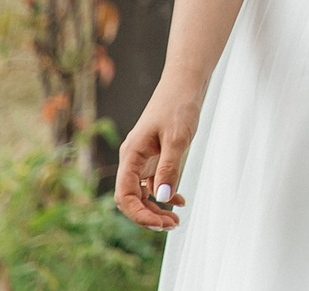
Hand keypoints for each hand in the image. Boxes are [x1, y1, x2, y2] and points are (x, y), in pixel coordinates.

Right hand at [114, 78, 200, 229]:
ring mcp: (142, 158)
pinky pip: (153, 182)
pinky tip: (179, 201)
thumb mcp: (177, 138)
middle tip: (172, 225)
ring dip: (156, 208)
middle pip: (131, 198)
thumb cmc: (179, 106)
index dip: (138, 214)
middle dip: (148, 215)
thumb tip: (161, 198)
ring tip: (176, 220)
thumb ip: (169, 167)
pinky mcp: (154, 156)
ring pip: (142, 193)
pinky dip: (164, 194)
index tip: (159, 224)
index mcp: (131, 155)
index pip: (124, 195)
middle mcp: (132, 159)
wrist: (184, 84)